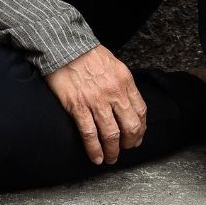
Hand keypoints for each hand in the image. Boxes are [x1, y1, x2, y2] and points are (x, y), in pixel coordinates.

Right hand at [44, 45, 147, 163]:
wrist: (64, 46)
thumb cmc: (87, 54)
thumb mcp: (114, 65)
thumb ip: (121, 84)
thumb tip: (125, 103)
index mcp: (125, 81)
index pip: (140, 111)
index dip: (141, 128)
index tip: (137, 136)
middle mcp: (114, 92)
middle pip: (130, 126)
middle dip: (130, 142)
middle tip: (125, 149)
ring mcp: (96, 101)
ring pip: (111, 134)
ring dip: (112, 151)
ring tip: (110, 158)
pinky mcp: (78, 106)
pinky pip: (89, 134)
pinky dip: (94, 149)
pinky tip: (96, 157)